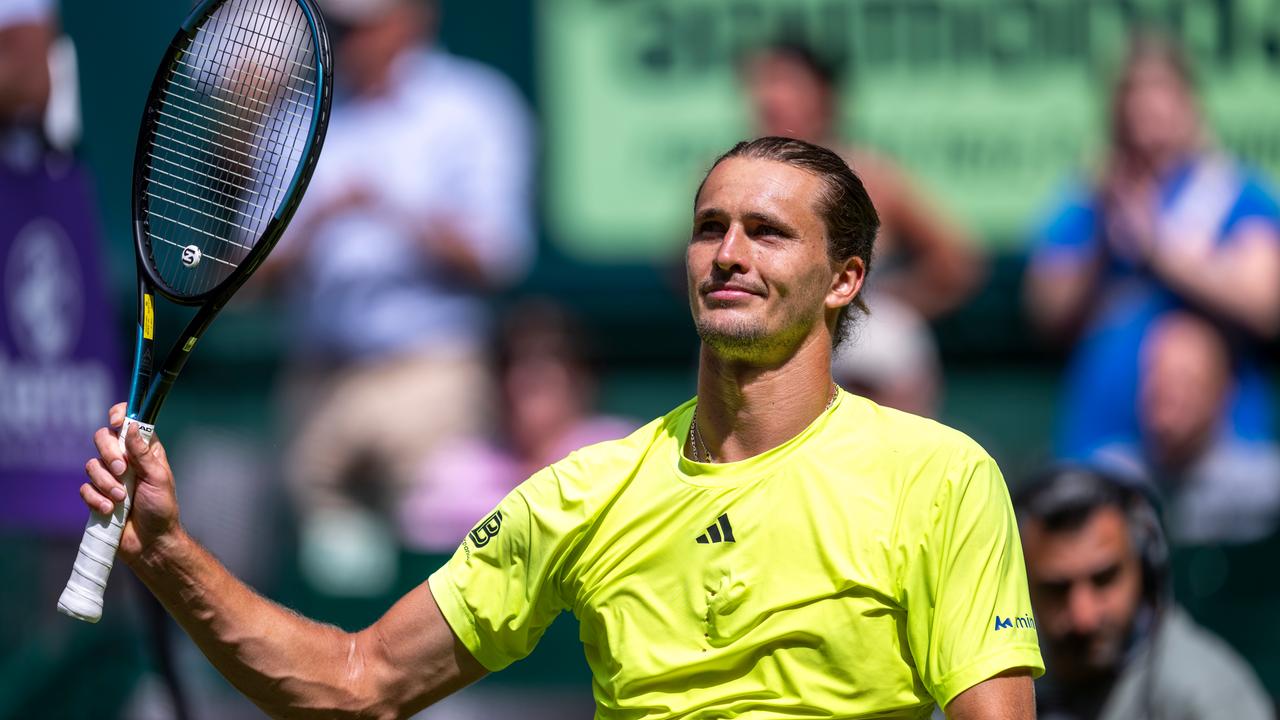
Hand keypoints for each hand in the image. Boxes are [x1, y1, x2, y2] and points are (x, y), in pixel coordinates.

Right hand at [81, 403, 181, 561]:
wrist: (150, 542)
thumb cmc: (161, 508)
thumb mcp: (158, 478)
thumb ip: (143, 453)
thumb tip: (132, 426)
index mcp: (144, 451)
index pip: (128, 423)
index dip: (119, 415)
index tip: (116, 421)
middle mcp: (125, 460)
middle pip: (102, 439)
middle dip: (108, 453)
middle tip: (122, 470)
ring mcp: (109, 478)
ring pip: (91, 465)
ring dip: (106, 483)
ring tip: (122, 499)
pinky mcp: (97, 496)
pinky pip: (85, 489)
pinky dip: (96, 499)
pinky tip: (110, 510)